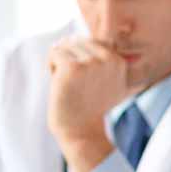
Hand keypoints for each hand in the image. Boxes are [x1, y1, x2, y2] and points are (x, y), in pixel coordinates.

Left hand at [47, 37, 126, 171]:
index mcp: (119, 62)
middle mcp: (109, 60)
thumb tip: (118, 44)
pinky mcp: (72, 67)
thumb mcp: (114, 86)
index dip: (83, 59)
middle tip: (76, 85)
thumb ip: (117, 66)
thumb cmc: (92, 109)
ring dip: (60, 64)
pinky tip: (59, 83)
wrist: (81, 131)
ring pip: (65, 46)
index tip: (86, 82)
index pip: (92, 42)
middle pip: (77, 41)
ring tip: (69, 85)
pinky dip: (51, 67)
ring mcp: (91, 63)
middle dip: (71, 60)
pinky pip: (55, 52)